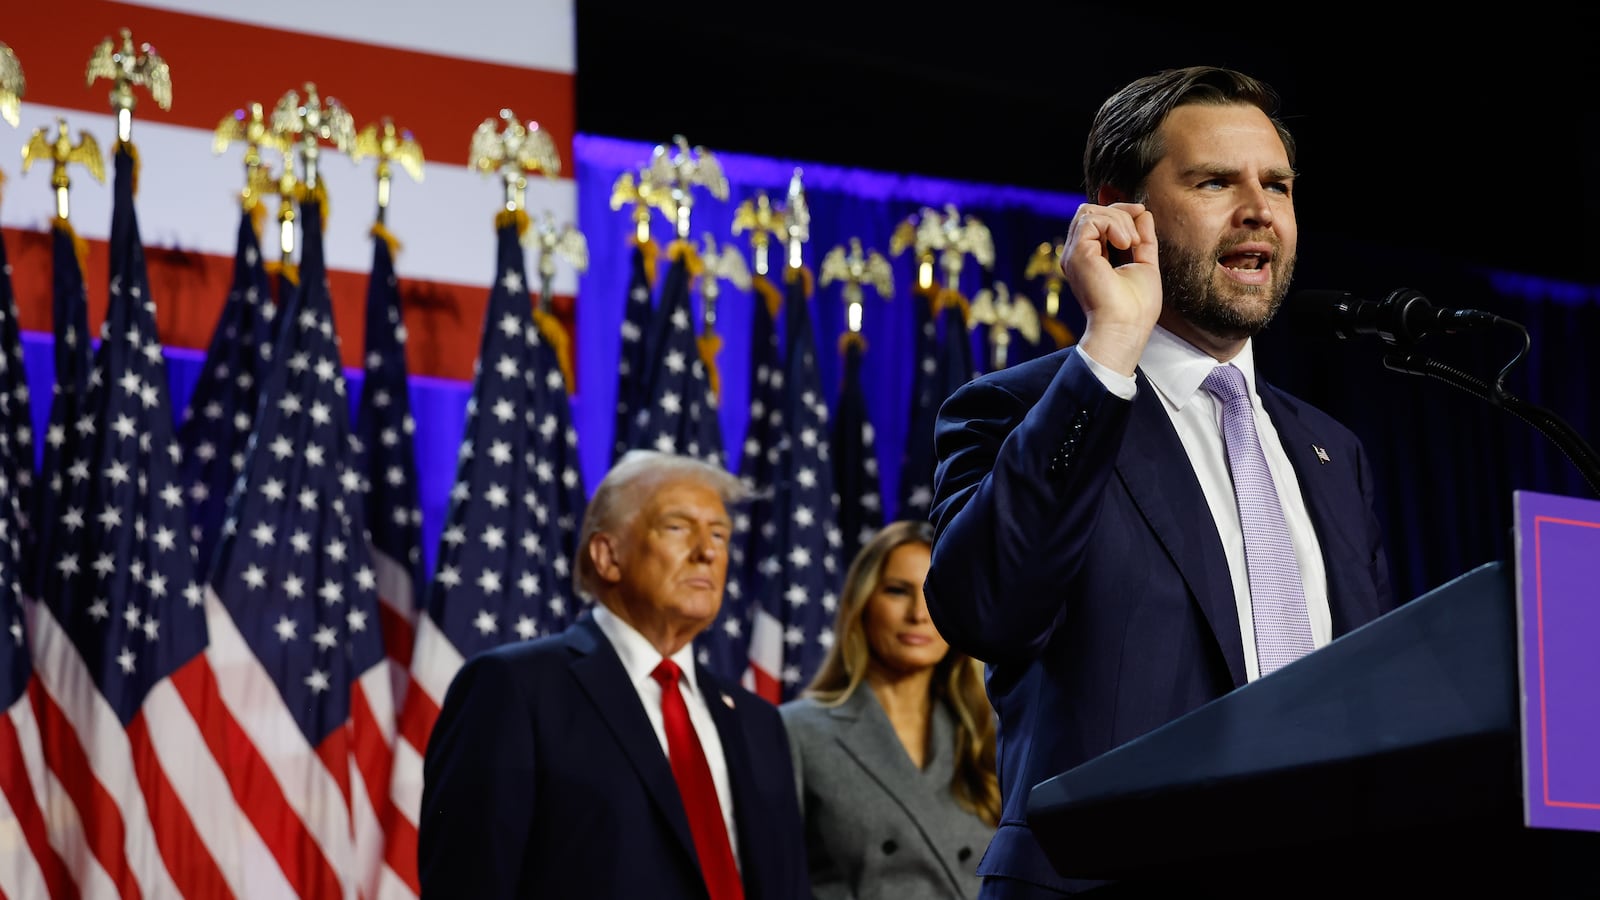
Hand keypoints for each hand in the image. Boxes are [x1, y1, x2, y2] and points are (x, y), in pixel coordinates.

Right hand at [1062, 202, 1160, 376]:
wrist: (1126, 328)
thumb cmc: (1135, 308)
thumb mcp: (1144, 264)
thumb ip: (1143, 239)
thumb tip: (1143, 213)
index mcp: (1090, 258)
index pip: (1097, 220)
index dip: (1120, 213)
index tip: (1141, 219)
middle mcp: (1077, 255)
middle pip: (1090, 211)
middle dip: (1119, 213)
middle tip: (1137, 237)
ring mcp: (1074, 254)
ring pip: (1089, 212)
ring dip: (1118, 220)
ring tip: (1132, 243)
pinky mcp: (1077, 254)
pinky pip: (1091, 219)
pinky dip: (1113, 224)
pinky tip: (1126, 243)